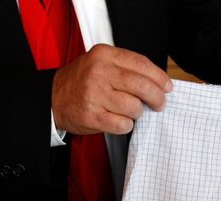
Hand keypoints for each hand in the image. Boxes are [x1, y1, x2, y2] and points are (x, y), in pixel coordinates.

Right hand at [51, 44, 172, 134]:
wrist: (53, 98)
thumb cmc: (82, 81)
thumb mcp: (100, 62)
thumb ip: (126, 67)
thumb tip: (158, 82)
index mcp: (104, 55)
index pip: (142, 64)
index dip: (159, 77)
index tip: (167, 86)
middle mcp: (99, 73)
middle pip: (142, 86)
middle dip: (156, 98)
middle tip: (159, 104)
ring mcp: (94, 95)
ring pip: (134, 107)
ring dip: (137, 113)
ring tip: (130, 111)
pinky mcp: (92, 116)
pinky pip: (123, 125)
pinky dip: (126, 125)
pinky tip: (119, 120)